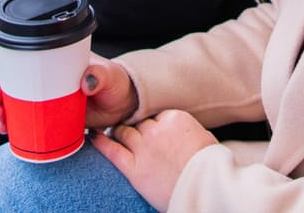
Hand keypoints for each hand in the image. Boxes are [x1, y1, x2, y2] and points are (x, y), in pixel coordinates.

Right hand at [0, 56, 138, 134]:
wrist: (123, 103)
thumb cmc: (116, 81)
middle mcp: (46, 77)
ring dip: (2, 110)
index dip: (4, 72)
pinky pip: (26, 119)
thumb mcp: (109, 75)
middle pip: (12, 82)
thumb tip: (86, 82)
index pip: (22, 60)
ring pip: (15, 101)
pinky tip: (5, 131)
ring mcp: (47, 97)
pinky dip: (13, 124)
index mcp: (55, 61)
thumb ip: (99, 75)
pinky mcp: (51, 115)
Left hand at [92, 110, 215, 211]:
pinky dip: (100, 142)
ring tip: (115, 132)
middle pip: (140, 123)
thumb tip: (179, 134)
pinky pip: (112, 151)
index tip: (154, 130)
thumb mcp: (204, 137)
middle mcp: (157, 130)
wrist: (206, 187)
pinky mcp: (134, 169)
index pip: (156, 115)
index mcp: (175, 118)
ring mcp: (144, 149)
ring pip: (123, 132)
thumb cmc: (210, 165)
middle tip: (136, 133)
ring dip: (119, 131)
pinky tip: (93, 136)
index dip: (155, 123)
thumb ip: (185, 130)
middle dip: (138, 128)